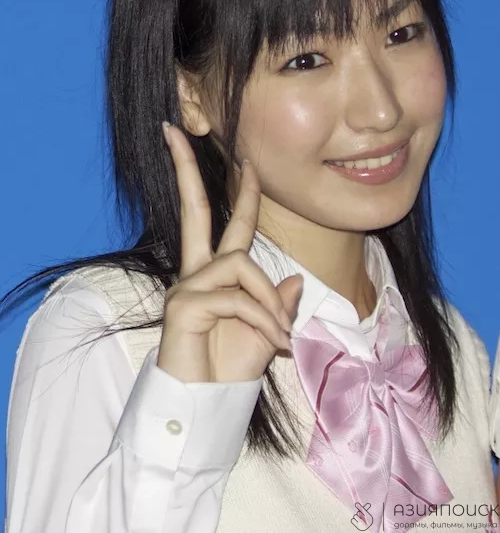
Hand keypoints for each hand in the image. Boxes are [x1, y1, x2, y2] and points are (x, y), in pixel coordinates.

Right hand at [157, 122, 303, 382]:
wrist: (204, 407)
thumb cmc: (230, 369)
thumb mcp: (266, 331)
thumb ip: (277, 304)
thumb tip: (293, 280)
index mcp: (214, 273)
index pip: (222, 222)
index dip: (236, 191)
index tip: (244, 159)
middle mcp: (196, 272)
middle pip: (193, 209)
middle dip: (185, 169)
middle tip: (173, 130)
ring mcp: (186, 287)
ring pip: (240, 265)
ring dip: (269, 300)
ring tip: (279, 336)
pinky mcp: (183, 307)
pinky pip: (235, 298)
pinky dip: (261, 319)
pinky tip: (270, 343)